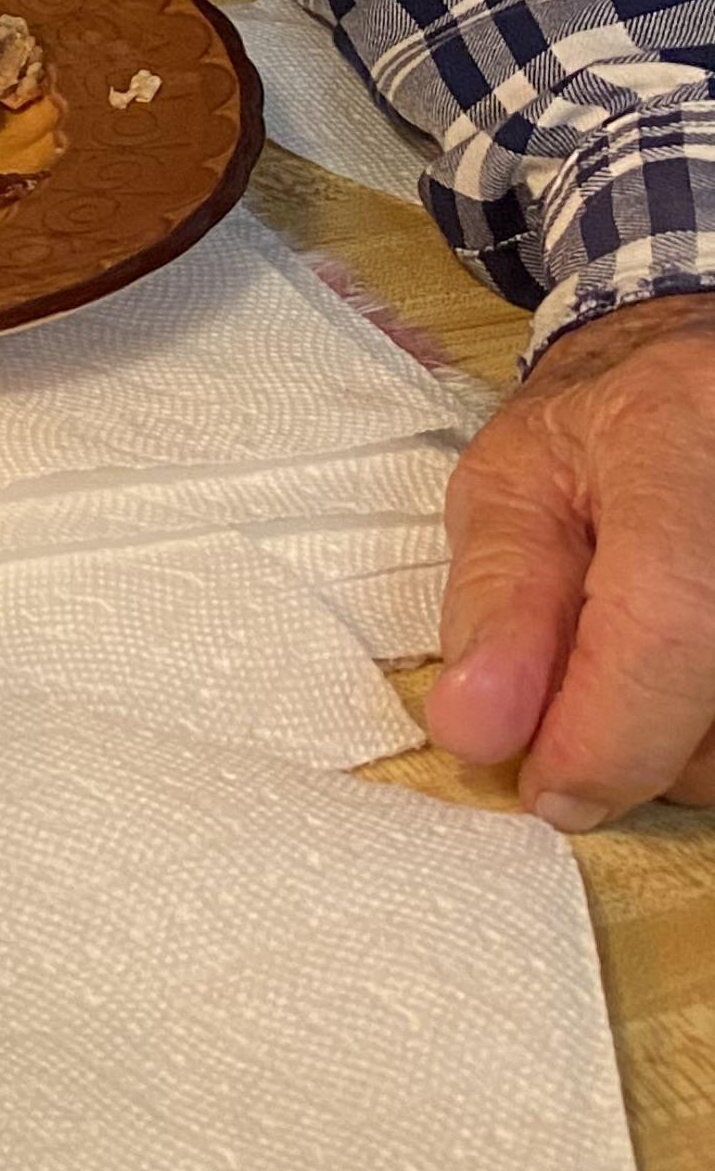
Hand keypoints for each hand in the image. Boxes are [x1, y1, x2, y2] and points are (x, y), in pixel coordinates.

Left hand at [428, 292, 714, 822]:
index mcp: (675, 431)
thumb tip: (478, 729)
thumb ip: (495, 604)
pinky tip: (684, 689)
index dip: (610, 731)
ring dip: (692, 749)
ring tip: (638, 687)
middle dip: (643, 746)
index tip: (550, 789)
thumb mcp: (510, 485)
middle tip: (578, 732)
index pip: (668, 614)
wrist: (694, 382)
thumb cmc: (593, 436)